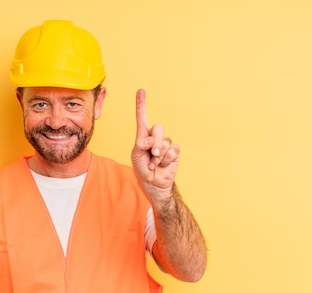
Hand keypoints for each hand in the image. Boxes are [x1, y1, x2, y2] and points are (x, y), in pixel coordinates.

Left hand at [131, 89, 179, 203]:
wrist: (153, 182)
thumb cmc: (142, 168)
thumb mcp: (136, 155)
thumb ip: (141, 144)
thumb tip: (152, 140)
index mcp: (143, 135)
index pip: (142, 117)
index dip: (141, 104)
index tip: (140, 90)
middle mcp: (155, 136)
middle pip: (157, 128)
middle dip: (153, 143)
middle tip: (151, 154)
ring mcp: (166, 143)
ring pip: (165, 141)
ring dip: (158, 156)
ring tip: (154, 163)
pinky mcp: (175, 151)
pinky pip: (172, 150)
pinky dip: (166, 160)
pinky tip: (163, 165)